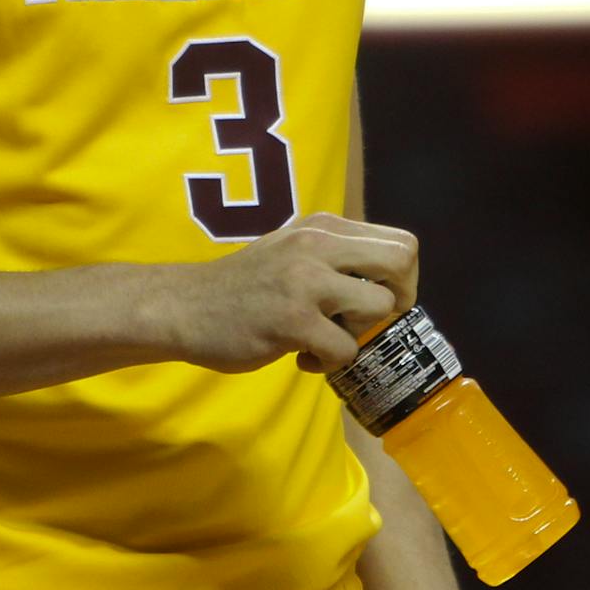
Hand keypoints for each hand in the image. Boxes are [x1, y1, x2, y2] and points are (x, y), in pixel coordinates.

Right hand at [170, 211, 416, 374]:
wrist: (185, 305)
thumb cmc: (244, 284)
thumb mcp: (293, 249)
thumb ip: (336, 256)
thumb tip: (389, 284)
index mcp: (323, 227)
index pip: (400, 242)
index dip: (404, 278)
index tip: (382, 299)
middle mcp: (318, 244)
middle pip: (402, 261)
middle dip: (400, 300)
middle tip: (368, 321)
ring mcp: (306, 281)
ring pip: (379, 308)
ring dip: (358, 334)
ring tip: (325, 338)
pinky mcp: (293, 320)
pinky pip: (345, 349)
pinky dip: (328, 362)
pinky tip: (301, 356)